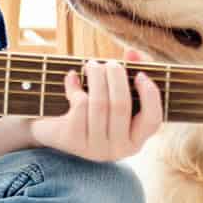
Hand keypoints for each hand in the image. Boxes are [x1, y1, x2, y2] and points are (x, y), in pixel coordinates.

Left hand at [29, 46, 162, 161]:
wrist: (49, 130)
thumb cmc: (88, 109)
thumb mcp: (110, 94)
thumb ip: (129, 73)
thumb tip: (133, 53)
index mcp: (134, 140)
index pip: (152, 121)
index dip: (150, 96)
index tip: (140, 74)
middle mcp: (118, 149)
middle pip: (121, 106)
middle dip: (116, 78)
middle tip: (109, 62)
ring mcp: (95, 148)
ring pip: (100, 104)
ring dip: (96, 77)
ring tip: (91, 64)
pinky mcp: (73, 141)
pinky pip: (80, 106)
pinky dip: (75, 87)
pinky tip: (71, 78)